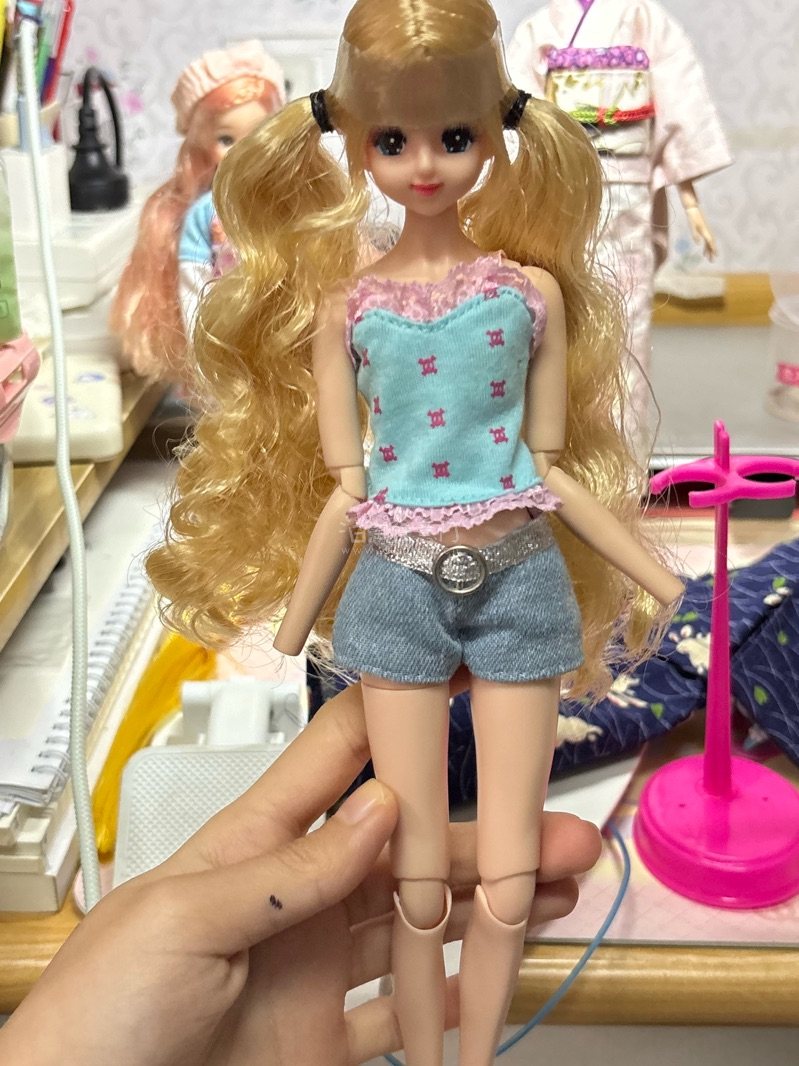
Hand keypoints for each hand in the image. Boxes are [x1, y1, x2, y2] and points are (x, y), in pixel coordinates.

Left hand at [0, 682, 600, 1065]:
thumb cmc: (101, 1007)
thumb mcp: (183, 921)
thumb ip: (287, 870)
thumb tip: (381, 807)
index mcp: (256, 844)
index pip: (336, 764)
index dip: (395, 724)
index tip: (461, 690)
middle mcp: (299, 895)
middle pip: (406, 851)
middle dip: (479, 837)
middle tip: (552, 830)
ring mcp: (316, 966)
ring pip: (420, 924)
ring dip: (485, 907)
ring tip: (552, 890)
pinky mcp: (325, 1038)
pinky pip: (403, 1013)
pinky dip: (453, 1000)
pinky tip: (499, 976)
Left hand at [685, 204, 716, 260]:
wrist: (693, 210)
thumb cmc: (692, 218)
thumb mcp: (692, 226)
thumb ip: (695, 235)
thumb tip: (698, 243)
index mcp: (705, 231)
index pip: (710, 241)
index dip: (713, 248)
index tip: (715, 254)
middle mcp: (707, 232)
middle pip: (711, 243)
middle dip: (712, 251)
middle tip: (713, 260)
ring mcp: (706, 231)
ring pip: (709, 243)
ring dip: (709, 251)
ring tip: (709, 259)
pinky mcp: (704, 231)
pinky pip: (706, 241)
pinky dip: (706, 247)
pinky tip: (704, 253)